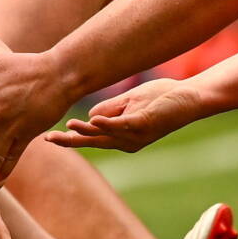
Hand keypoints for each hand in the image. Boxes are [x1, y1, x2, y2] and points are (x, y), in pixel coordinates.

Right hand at [46, 78, 209, 152]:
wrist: (190, 96)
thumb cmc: (161, 97)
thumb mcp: (129, 102)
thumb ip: (109, 109)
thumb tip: (89, 117)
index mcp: (121, 136)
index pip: (90, 137)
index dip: (71, 137)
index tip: (48, 136)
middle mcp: (127, 141)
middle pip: (92, 142)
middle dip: (70, 141)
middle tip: (47, 139)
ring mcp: (136, 135)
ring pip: (104, 135)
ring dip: (85, 131)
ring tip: (67, 127)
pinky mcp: (144, 125)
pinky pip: (121, 125)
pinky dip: (106, 124)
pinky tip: (92, 121)